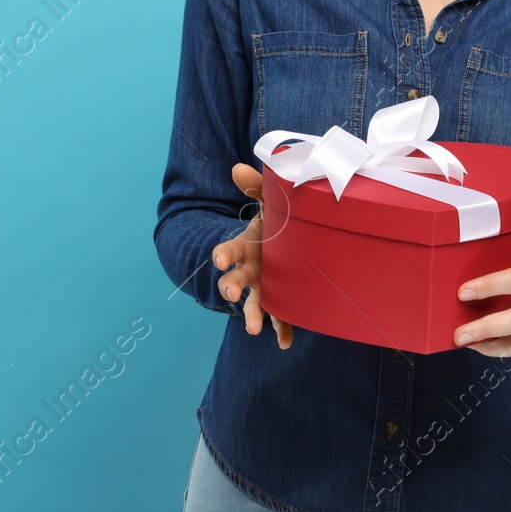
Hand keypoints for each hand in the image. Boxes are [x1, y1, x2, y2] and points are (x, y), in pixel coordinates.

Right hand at [211, 163, 293, 348]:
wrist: (291, 240)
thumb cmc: (278, 219)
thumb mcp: (269, 201)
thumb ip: (256, 187)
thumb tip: (237, 168)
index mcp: (247, 245)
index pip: (230, 250)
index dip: (223, 254)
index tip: (218, 260)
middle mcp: (252, 268)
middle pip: (237, 279)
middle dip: (230, 286)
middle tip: (228, 293)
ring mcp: (265, 286)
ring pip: (255, 303)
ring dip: (253, 316)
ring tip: (254, 330)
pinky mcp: (282, 299)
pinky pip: (282, 317)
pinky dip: (283, 331)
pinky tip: (286, 343)